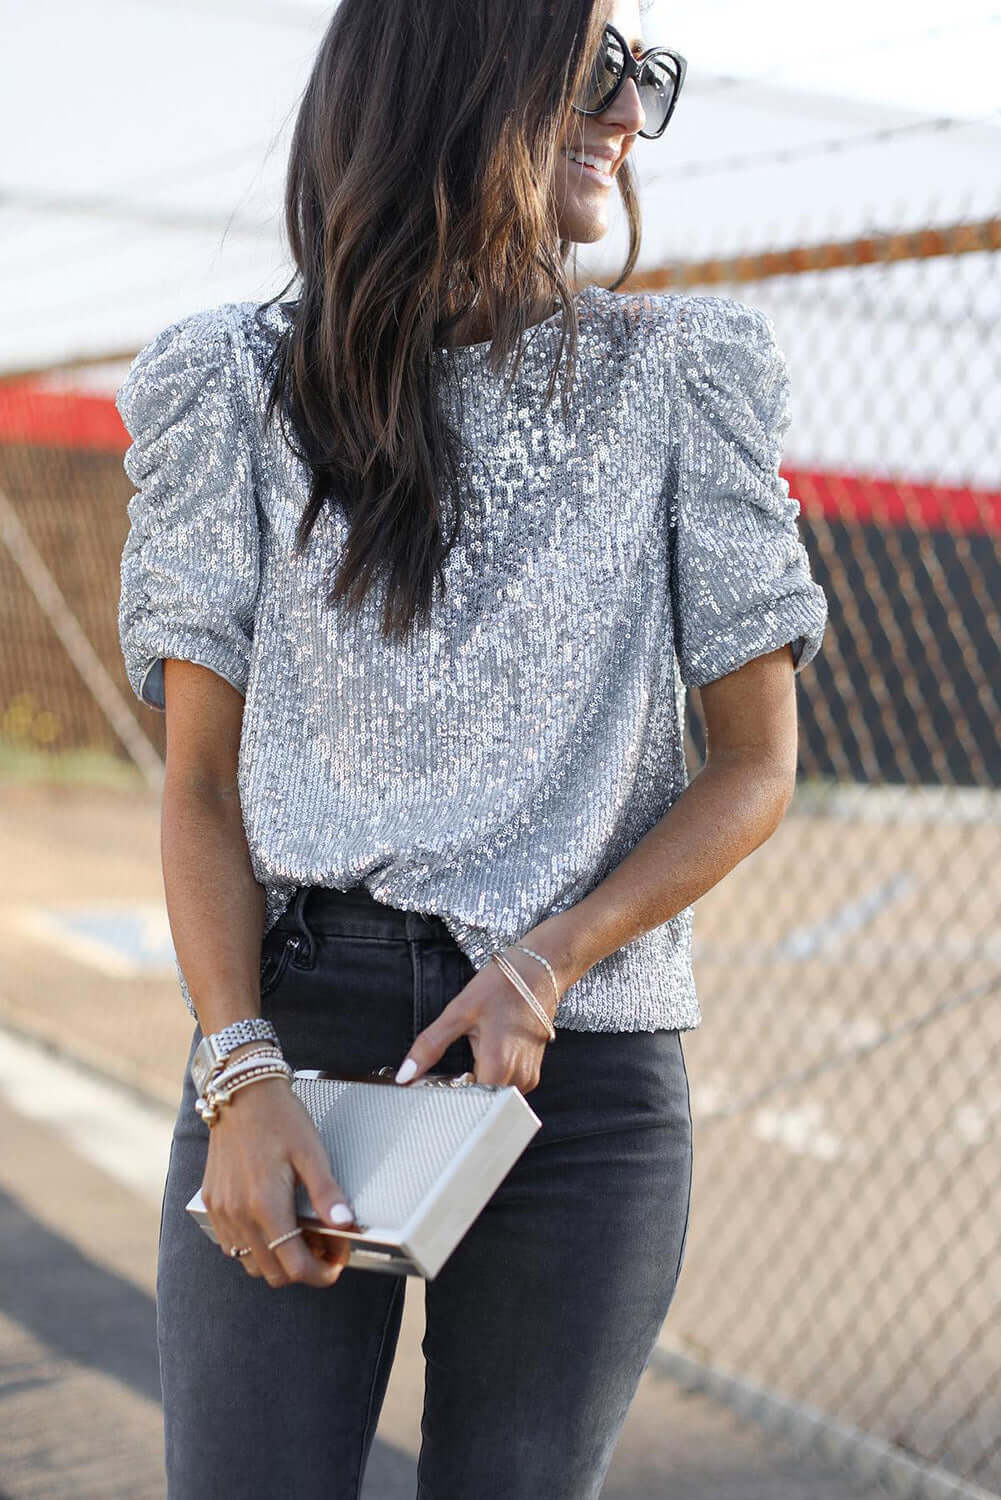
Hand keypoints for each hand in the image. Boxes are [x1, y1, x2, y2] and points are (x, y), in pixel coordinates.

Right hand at [200, 1076, 356, 1288]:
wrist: (241, 1092)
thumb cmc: (279, 1117)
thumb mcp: (311, 1152)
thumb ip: (327, 1193)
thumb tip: (345, 1225)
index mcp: (266, 1205)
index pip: (294, 1267)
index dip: (322, 1272)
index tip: (337, 1258)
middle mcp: (239, 1215)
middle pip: (273, 1274)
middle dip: (303, 1267)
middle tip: (324, 1244)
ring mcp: (221, 1211)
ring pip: (250, 1264)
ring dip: (278, 1259)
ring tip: (300, 1232)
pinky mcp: (212, 1203)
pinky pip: (231, 1245)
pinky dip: (255, 1246)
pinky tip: (273, 1223)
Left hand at [395, 933, 566, 1093]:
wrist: (539, 971)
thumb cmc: (501, 986)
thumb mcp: (458, 1012)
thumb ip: (430, 1046)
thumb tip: (404, 1075)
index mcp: (498, 1065)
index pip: (468, 1104)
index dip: (447, 1097)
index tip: (433, 1085)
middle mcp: (517, 1078)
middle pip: (481, 1101)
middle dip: (461, 1089)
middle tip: (447, 1068)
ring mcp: (528, 1077)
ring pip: (493, 1095)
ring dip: (478, 1082)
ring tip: (472, 1051)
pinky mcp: (533, 1072)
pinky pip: (506, 1086)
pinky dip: (492, 1075)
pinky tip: (486, 1052)